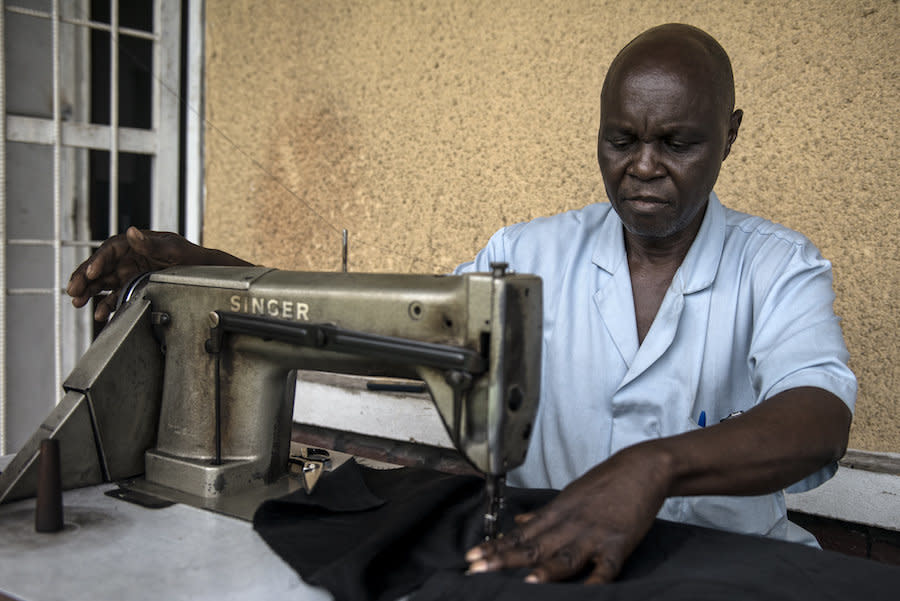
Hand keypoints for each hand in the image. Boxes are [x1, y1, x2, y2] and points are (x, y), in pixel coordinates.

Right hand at [67, 227, 225, 320]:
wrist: (203, 272)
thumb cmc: (190, 256)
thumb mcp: (173, 249)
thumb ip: (151, 244)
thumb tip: (132, 232)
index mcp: (135, 243)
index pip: (110, 250)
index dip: (98, 261)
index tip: (92, 272)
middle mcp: (128, 258)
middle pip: (100, 267)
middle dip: (84, 278)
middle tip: (72, 291)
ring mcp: (128, 273)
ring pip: (102, 283)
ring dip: (88, 292)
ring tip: (77, 303)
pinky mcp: (132, 287)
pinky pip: (115, 296)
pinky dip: (107, 305)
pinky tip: (100, 314)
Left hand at [466, 442, 671, 583]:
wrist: (642, 468)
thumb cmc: (605, 483)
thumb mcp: (569, 495)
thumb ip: (544, 514)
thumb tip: (519, 524)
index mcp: (557, 513)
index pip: (520, 534)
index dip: (495, 546)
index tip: (471, 556)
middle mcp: (570, 525)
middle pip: (534, 546)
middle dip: (504, 560)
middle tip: (478, 570)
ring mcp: (594, 535)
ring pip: (564, 557)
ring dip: (544, 571)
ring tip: (523, 583)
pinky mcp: (618, 544)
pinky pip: (605, 568)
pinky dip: (594, 581)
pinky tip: (582, 593)